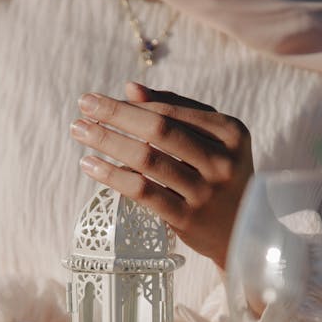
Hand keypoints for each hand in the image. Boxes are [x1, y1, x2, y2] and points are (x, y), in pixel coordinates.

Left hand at [70, 82, 252, 268]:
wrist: (241, 232)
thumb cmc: (220, 177)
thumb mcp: (212, 140)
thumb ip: (176, 110)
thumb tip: (130, 88)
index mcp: (230, 133)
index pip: (171, 111)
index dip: (131, 105)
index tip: (97, 100)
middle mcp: (221, 161)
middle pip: (159, 130)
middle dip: (116, 115)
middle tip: (82, 106)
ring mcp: (205, 192)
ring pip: (147, 160)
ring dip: (108, 142)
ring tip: (79, 132)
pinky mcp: (188, 219)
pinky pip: (143, 192)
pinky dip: (114, 176)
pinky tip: (90, 165)